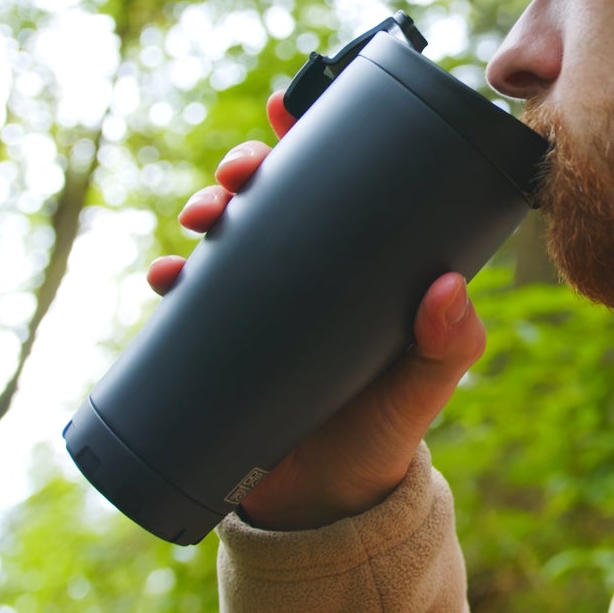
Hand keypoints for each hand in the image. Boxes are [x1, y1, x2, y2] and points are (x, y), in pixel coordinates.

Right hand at [144, 90, 487, 529]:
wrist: (328, 507)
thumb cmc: (386, 435)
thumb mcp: (425, 387)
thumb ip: (449, 344)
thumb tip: (449, 288)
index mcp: (359, 265)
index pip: (336, 184)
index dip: (309, 137)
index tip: (287, 105)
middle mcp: (307, 273)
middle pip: (271, 196)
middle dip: (245, 169)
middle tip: (239, 174)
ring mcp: (261, 304)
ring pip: (226, 234)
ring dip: (206, 210)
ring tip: (201, 220)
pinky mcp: (221, 341)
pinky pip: (189, 297)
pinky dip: (172, 277)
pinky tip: (164, 276)